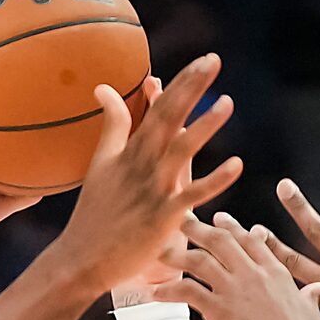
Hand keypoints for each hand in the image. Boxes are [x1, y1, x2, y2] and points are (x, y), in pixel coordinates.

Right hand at [46, 52, 242, 297]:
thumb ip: (112, 125)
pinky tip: (237, 165)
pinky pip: (192, 195)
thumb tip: (104, 88)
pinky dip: (215, 181)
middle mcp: (143, 164)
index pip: (160, 107)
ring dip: (205, 126)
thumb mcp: (101, 162)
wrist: (83, 259)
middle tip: (214, 60)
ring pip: (182, 150)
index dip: (183, 82)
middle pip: (170, 118)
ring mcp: (153, 189)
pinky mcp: (162, 217)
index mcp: (131, 150)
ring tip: (227, 103)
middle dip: (192, 87)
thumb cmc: (94, 214)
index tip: (204, 60)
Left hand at [172, 212, 319, 319]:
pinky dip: (167, 290)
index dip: (232, 228)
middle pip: (220, 240)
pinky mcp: (220, 310)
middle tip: (180, 220)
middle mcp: (253, 273)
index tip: (218, 220)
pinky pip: (187, 291)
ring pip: (199, 260)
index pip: (250, 240)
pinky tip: (153, 293)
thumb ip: (312, 295)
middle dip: (197, 228)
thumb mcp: (311, 310)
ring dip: (176, 254)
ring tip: (158, 252)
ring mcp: (235, 289)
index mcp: (275, 271)